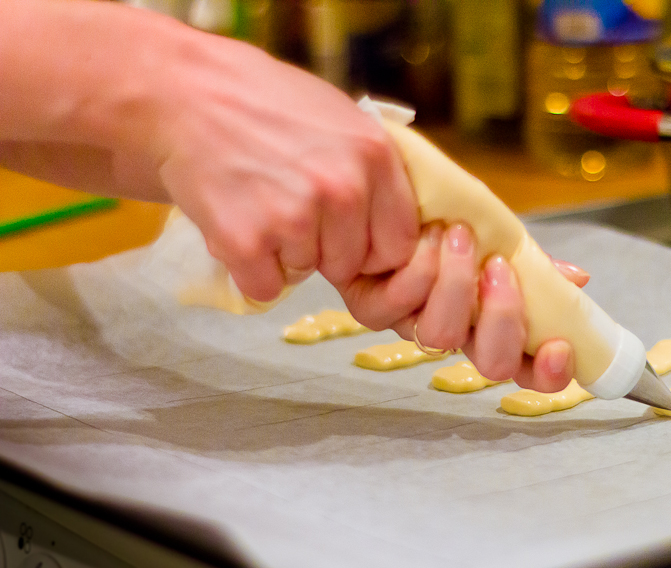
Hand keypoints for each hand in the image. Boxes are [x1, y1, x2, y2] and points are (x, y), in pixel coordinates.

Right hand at [154, 35, 419, 303]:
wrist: (183, 94)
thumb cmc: (265, 103)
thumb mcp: (342, 119)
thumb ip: (375, 171)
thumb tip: (403, 229)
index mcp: (374, 157)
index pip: (399, 243)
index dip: (371, 245)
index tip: (347, 233)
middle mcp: (342, 189)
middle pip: (351, 265)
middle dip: (324, 249)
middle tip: (288, 205)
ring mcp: (294, 216)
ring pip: (306, 273)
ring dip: (282, 253)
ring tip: (259, 202)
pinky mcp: (246, 241)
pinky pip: (264, 286)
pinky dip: (247, 268)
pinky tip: (236, 222)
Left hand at [343, 221, 589, 392]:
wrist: (385, 186)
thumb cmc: (445, 218)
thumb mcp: (496, 235)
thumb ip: (534, 263)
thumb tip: (577, 278)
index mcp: (492, 322)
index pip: (529, 369)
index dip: (549, 373)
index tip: (559, 345)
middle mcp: (457, 332)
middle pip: (493, 364)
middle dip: (503, 317)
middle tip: (499, 267)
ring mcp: (413, 324)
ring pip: (442, 337)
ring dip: (456, 283)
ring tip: (458, 234)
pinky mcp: (370, 306)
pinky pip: (396, 307)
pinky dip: (418, 267)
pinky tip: (425, 232)